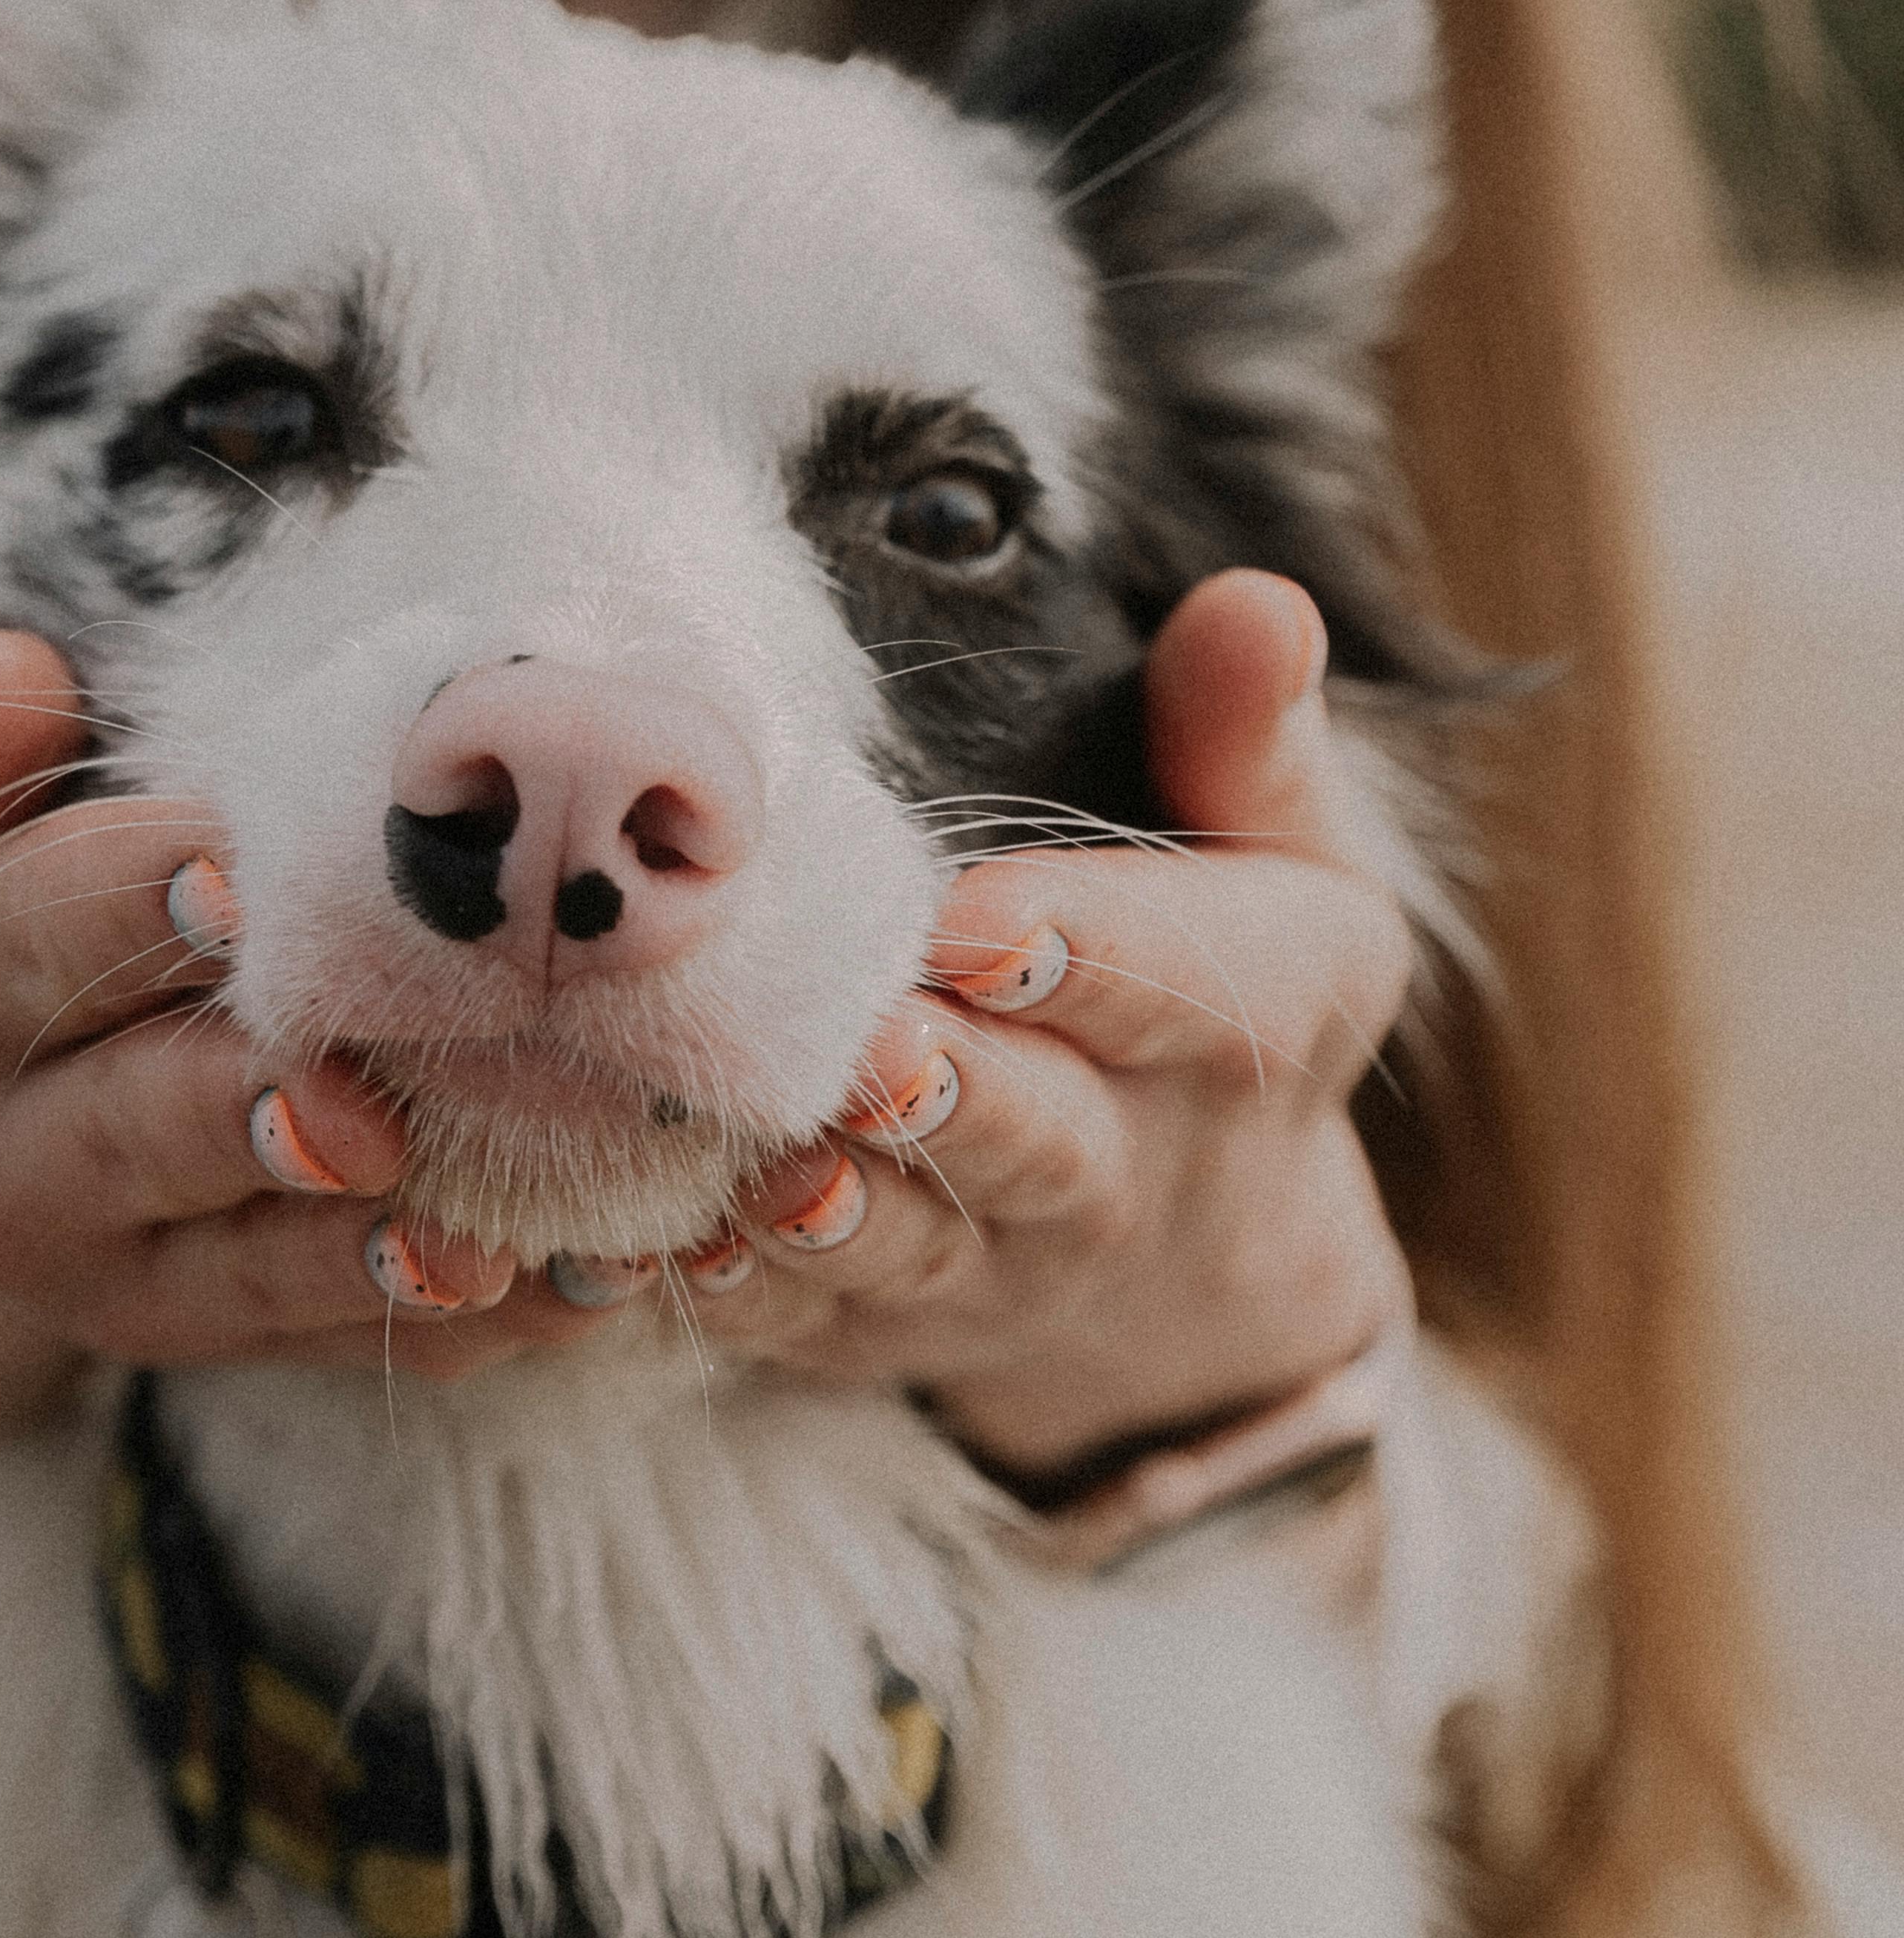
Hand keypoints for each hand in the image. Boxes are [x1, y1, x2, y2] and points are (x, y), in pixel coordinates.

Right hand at [0, 630, 531, 1563]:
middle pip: (132, 1128)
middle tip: (365, 1099)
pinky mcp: (197, 1331)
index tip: (236, 876)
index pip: (17, 934)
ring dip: (366, 1258)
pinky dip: (462, 1324)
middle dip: (253, 1108)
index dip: (126, 903)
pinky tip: (582, 1284)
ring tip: (487, 1242)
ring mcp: (93, 1267)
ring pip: (238, 1271)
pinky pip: (332, 1338)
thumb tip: (1, 679)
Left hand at [648, 569, 1419, 1476]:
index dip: (1081, 953)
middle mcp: (1129, 1169)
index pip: (1179, 988)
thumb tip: (1253, 605)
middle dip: (948, 1098)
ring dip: (833, 1214)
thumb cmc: (1213, 991)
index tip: (982, 919)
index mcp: (1247, 1027)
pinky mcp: (891, 1332)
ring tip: (763, 1167)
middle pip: (1036, 1141)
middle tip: (866, 1050)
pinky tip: (657, 1256)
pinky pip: (808, 1332)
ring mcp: (1002, 1267)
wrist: (1200, 1253)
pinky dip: (736, 1302)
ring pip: (913, 1250)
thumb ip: (1248, 740)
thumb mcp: (1280, 862)